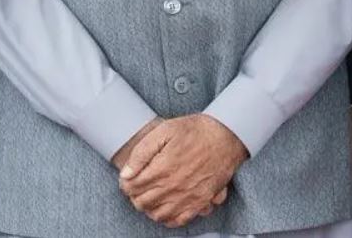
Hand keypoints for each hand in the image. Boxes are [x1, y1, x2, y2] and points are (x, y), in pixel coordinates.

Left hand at [118, 114, 246, 227]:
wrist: (226, 136)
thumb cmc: (196, 131)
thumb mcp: (164, 130)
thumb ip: (142, 152)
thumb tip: (126, 173)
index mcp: (162, 169)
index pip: (132, 187)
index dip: (126, 183)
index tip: (128, 178)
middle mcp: (173, 187)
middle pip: (142, 202)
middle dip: (134, 195)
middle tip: (136, 186)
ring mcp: (187, 197)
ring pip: (157, 214)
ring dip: (149, 207)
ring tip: (149, 196)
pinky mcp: (200, 202)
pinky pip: (179, 220)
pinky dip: (168, 218)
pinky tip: (166, 207)